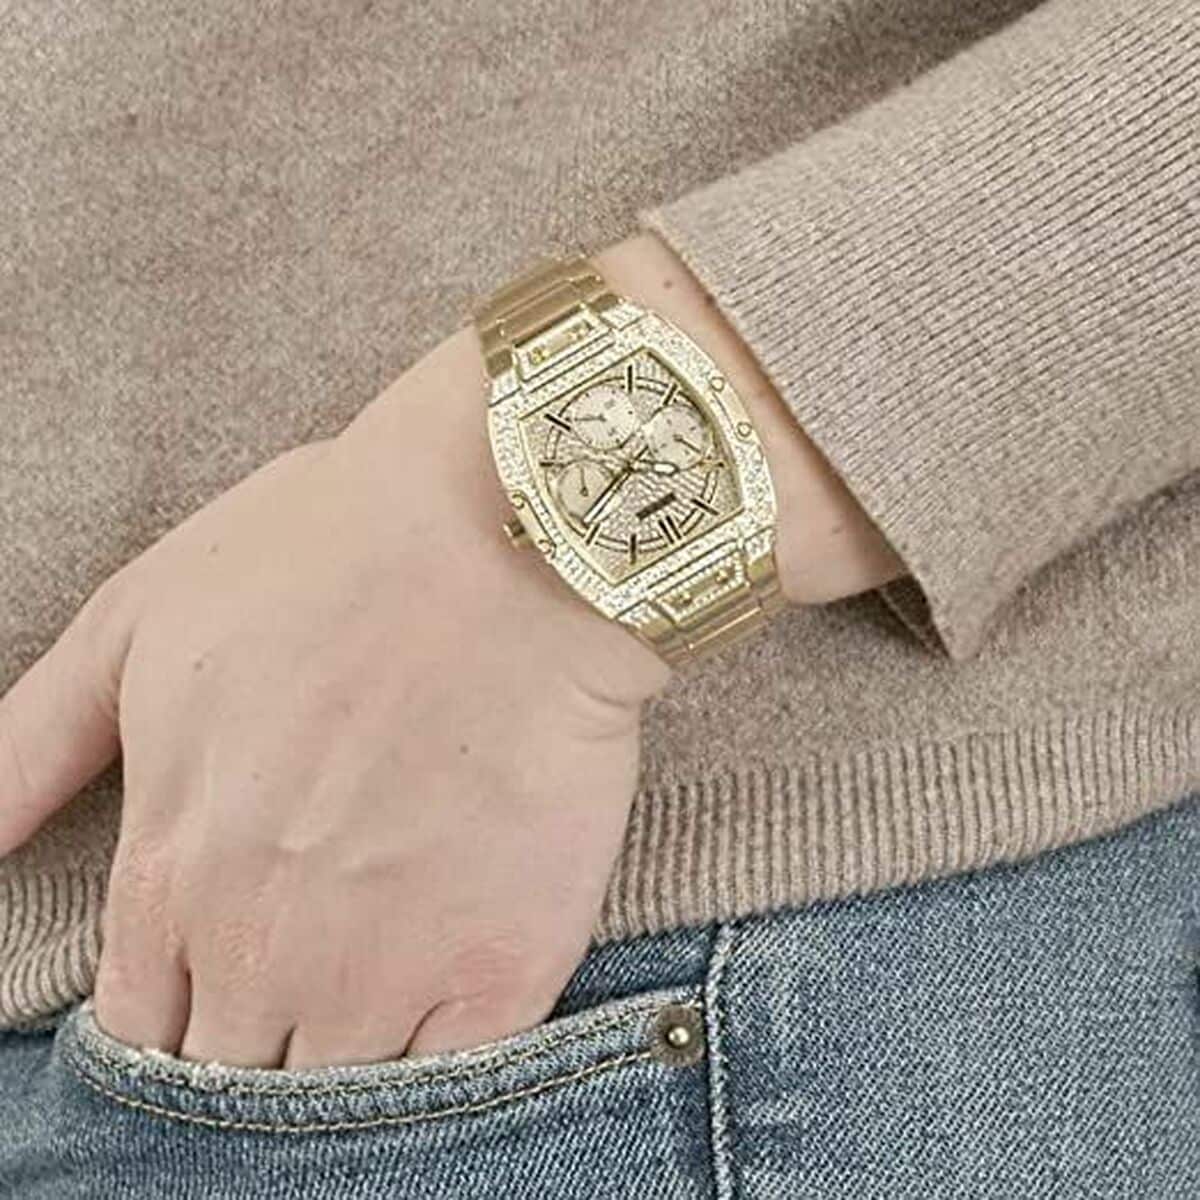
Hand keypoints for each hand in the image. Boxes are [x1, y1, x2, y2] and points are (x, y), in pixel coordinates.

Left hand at [0, 321, 668, 1067]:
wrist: (508, 536)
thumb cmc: (326, 554)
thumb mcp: (139, 623)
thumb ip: (25, 752)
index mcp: (174, 871)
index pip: (139, 1024)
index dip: (177, 1003)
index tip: (220, 965)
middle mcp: (266, 947)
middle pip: (235, 1071)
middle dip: (255, 1033)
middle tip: (310, 961)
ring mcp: (392, 968)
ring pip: (337, 1090)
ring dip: (347, 1049)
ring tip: (386, 969)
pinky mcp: (506, 964)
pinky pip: (453, 1080)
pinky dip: (441, 1061)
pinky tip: (450, 992)